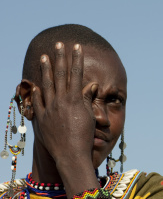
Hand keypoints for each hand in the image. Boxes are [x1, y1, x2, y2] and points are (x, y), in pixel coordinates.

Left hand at [32, 42, 97, 164]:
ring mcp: (49, 109)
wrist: (71, 154)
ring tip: (44, 57)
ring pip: (46, 85)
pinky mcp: (42, 119)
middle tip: (59, 44)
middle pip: (60, 75)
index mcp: (74, 100)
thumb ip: (87, 99)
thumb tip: (90, 85)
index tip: (76, 47)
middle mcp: (61, 101)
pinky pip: (37, 103)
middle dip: (60, 58)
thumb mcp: (89, 117)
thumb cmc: (84, 137)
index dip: (76, 59)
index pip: (76, 74)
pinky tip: (35, 85)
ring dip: (45, 70)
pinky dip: (36, 93)